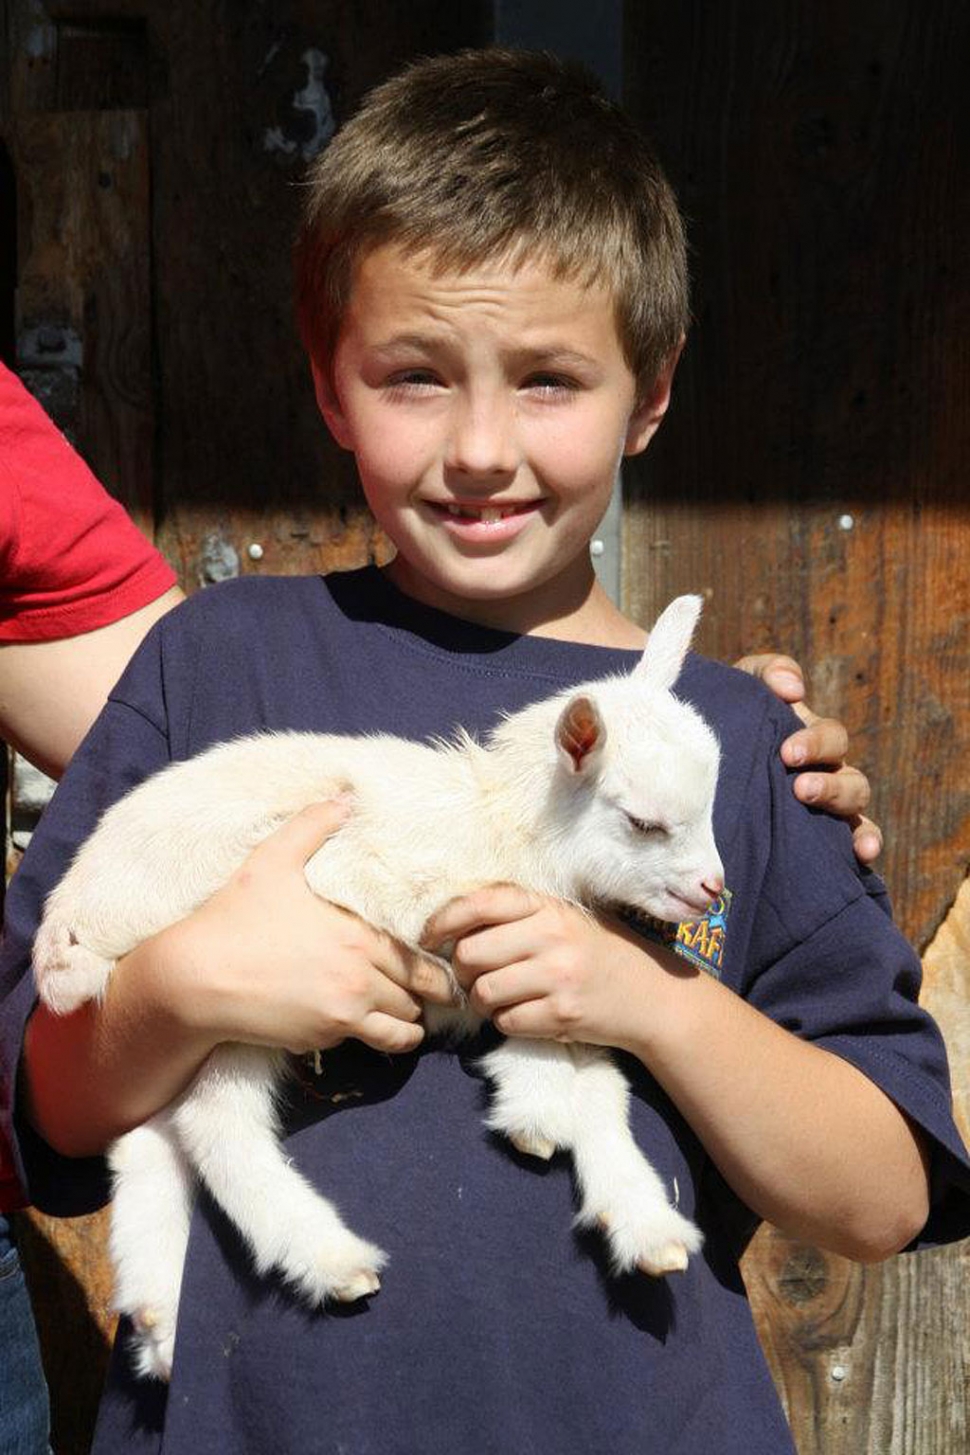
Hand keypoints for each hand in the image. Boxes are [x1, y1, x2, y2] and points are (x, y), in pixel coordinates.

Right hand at [154, 800, 453, 1055]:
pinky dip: (382, 1039)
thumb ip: (312, 827)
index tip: (444, 967)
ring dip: (409, 1021)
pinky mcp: (321, 1039)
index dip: (435, 965)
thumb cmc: (235, 917)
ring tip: (412, 1016)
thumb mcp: (272, 861)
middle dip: (427, 994)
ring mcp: (342, 1014)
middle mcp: (359, 978)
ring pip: (402, 1027)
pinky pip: (371, 1043)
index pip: (419, 959)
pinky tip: (382, 1031)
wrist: (195, 978)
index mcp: (357, 935)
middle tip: (439, 994)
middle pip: (417, 994)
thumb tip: (344, 797)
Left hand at [422, 884, 654, 1050]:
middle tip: (474, 976)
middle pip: (470, 954)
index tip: (429, 938)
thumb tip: (447, 926)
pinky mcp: (562, 1015)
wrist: (649, 995)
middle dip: (462, 971)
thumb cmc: (593, 953)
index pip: (479, 903)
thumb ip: (514, 915)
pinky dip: (506, 1022)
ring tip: (502, 997)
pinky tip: (524, 1013)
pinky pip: (506, 1022)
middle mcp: (552, 937)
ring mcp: (558, 977)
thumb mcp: (560, 918)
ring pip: (483, 992)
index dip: (443, 921)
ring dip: (482, 1001)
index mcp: (547, 906)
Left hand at [735, 652, 882, 863]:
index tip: (787, 753)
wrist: (696, 768)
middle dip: (827, 779)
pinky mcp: (820, 839)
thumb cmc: (727, 722)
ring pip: (855, 803)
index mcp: (811, 739)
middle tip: (797, 782)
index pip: (830, 737)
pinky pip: (852, 843)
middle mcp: (824, 772)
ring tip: (809, 802)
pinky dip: (865, 843)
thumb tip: (793, 689)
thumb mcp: (741, 688)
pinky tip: (863, 853)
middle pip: (849, 775)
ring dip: (839, 802)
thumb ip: (768, 673)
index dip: (815, 742)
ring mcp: (825, 807)